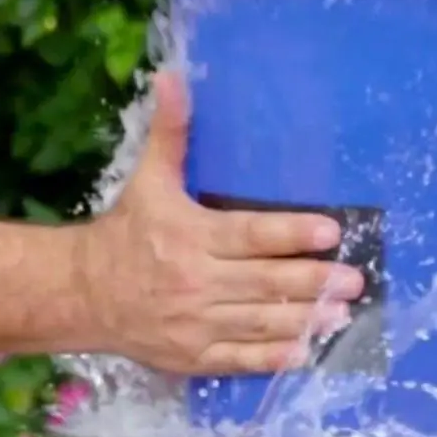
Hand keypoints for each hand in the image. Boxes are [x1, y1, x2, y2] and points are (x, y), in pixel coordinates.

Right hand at [79, 71, 363, 374]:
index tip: (331, 232)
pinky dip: (270, 358)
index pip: (252, 234)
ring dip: (303, 319)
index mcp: (191, 235)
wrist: (82, 293)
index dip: (292, 233)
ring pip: (258, 322)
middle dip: (313, 281)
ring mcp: (195, 323)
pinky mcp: (192, 355)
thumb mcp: (148, 179)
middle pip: (264, 282)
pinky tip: (303, 352)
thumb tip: (173, 78)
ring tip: (342, 314)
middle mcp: (197, 280)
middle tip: (354, 279)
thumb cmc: (127, 231)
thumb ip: (170, 133)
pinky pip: (237, 358)